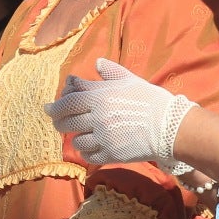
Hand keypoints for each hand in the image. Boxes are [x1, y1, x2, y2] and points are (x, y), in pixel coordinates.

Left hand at [44, 58, 192, 165]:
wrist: (170, 127)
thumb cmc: (150, 100)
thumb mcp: (130, 81)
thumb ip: (111, 72)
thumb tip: (97, 62)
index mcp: (100, 96)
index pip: (68, 101)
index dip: (55, 106)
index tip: (48, 108)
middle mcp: (98, 116)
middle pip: (66, 122)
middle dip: (59, 122)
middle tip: (58, 122)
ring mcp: (104, 137)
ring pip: (76, 140)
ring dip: (76, 137)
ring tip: (81, 135)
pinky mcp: (111, 154)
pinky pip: (88, 155)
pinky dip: (86, 152)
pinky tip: (91, 147)